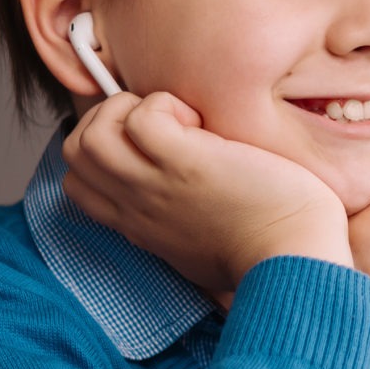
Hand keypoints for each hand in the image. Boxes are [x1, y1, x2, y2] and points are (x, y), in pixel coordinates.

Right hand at [62, 93, 351, 297]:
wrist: (295, 262)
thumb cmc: (268, 253)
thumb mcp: (203, 245)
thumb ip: (181, 220)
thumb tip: (189, 192)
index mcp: (140, 225)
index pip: (78, 184)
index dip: (100, 149)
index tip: (144, 142)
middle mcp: (137, 206)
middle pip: (74, 151)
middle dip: (107, 118)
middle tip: (159, 123)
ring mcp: (156, 185)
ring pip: (92, 134)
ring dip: (129, 109)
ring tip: (177, 122)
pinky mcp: (186, 164)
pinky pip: (142, 117)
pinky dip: (164, 105)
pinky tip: (199, 123)